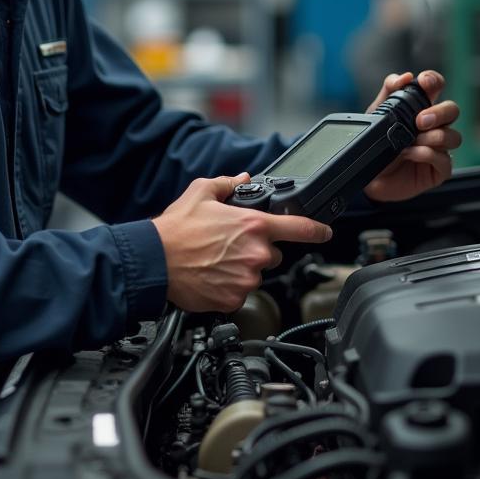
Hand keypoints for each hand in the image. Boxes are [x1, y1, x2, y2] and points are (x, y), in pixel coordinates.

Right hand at [151, 174, 332, 313]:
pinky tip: (210, 275)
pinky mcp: (234, 299)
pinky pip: (240, 293)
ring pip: (255, 275)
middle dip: (255, 250)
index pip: (299, 228)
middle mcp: (256, 254)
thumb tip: (241, 179)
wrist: (154, 261)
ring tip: (214, 260)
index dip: (317, 230)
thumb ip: (227, 184)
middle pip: (272, 254)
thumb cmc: (176, 229)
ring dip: (241, 269)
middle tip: (228, 245)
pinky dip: (228, 286)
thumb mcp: (201, 192)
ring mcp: (246, 279)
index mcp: (253, 225)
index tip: (325, 232)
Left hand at [364, 70, 460, 201]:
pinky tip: (411, 155)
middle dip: (439, 112)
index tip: (425, 83)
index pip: (436, 87)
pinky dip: (428, 155)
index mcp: (420, 108)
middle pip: (452, 110)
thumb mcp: (377, 115)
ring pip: (453, 136)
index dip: (434, 81)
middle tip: (420, 120)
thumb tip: (404, 77)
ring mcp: (439, 148)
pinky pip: (445, 160)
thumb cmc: (378, 144)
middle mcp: (433, 126)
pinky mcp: (439, 169)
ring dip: (433, 137)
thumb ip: (388, 92)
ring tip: (411, 142)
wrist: (370, 177)